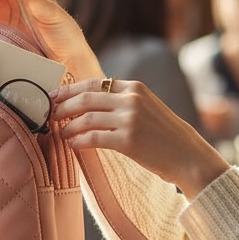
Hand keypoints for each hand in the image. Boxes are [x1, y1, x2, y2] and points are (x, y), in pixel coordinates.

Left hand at [51, 77, 231, 200]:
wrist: (189, 156)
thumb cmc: (164, 135)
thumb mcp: (146, 107)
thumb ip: (122, 100)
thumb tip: (88, 101)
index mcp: (134, 87)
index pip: (93, 83)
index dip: (68, 90)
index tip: (53, 96)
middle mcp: (131, 99)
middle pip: (85, 97)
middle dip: (62, 106)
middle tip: (49, 114)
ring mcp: (130, 119)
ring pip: (86, 117)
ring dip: (68, 126)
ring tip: (60, 132)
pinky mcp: (128, 140)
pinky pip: (93, 138)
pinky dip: (78, 140)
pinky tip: (72, 144)